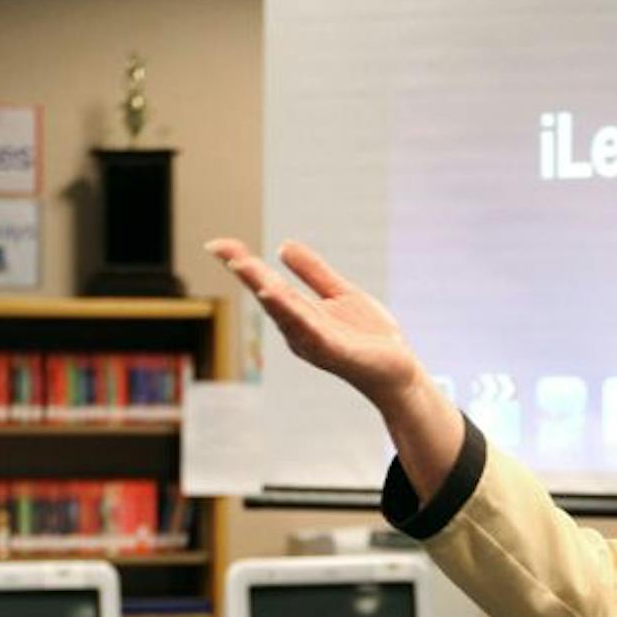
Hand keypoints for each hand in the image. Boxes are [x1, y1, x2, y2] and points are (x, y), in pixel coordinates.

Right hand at [204, 237, 423, 411]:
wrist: (399, 372)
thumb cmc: (369, 338)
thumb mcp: (340, 294)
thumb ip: (313, 272)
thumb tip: (282, 246)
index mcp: (298, 316)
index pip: (265, 284)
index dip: (242, 263)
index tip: (217, 244)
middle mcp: (298, 331)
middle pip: (269, 296)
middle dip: (247, 273)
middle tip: (223, 250)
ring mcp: (314, 342)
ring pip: (285, 312)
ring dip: (264, 289)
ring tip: (244, 267)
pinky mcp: (334, 350)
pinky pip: (309, 329)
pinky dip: (291, 313)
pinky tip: (276, 296)